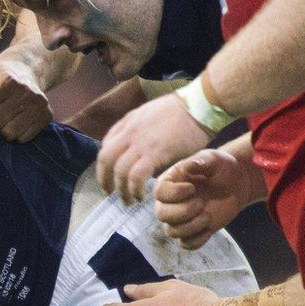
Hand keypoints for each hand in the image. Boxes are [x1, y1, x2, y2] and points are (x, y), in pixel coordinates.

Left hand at [0, 58, 52, 141]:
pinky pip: (24, 138)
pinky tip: (16, 119)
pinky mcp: (46, 115)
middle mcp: (24, 92)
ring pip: (9, 134)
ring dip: (2, 129)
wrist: (25, 69)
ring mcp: (37, 104)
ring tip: (4, 115)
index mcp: (5, 81)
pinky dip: (16, 134)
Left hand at [97, 93, 213, 202]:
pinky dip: (134, 189)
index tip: (110, 176)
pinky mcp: (155, 153)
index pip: (106, 146)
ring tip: (128, 200)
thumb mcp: (151, 114)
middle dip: (104, 179)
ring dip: (121, 189)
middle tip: (110, 192)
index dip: (105, 165)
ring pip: (119, 170)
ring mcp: (140, 142)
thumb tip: (138, 151)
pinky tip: (140, 196)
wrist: (200, 105)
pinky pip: (136, 176)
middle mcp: (129, 132)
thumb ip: (140, 130)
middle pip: (105, 159)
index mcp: (127, 122)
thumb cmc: (183, 110)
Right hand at [152, 147, 259, 247]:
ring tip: (208, 215)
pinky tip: (210, 227)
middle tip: (201, 203)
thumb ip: (201, 161)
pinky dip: (198, 239)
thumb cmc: (221, 168)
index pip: (159, 193)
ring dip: (191, 226)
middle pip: (162, 215)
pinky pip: (186, 244)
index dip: (174, 193)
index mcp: (169, 182)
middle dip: (182, 212)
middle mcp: (169, 202)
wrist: (235, 184)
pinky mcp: (192, 231)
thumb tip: (188, 166)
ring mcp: (179, 219)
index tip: (192, 188)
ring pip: (172, 232)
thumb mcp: (214, 159)